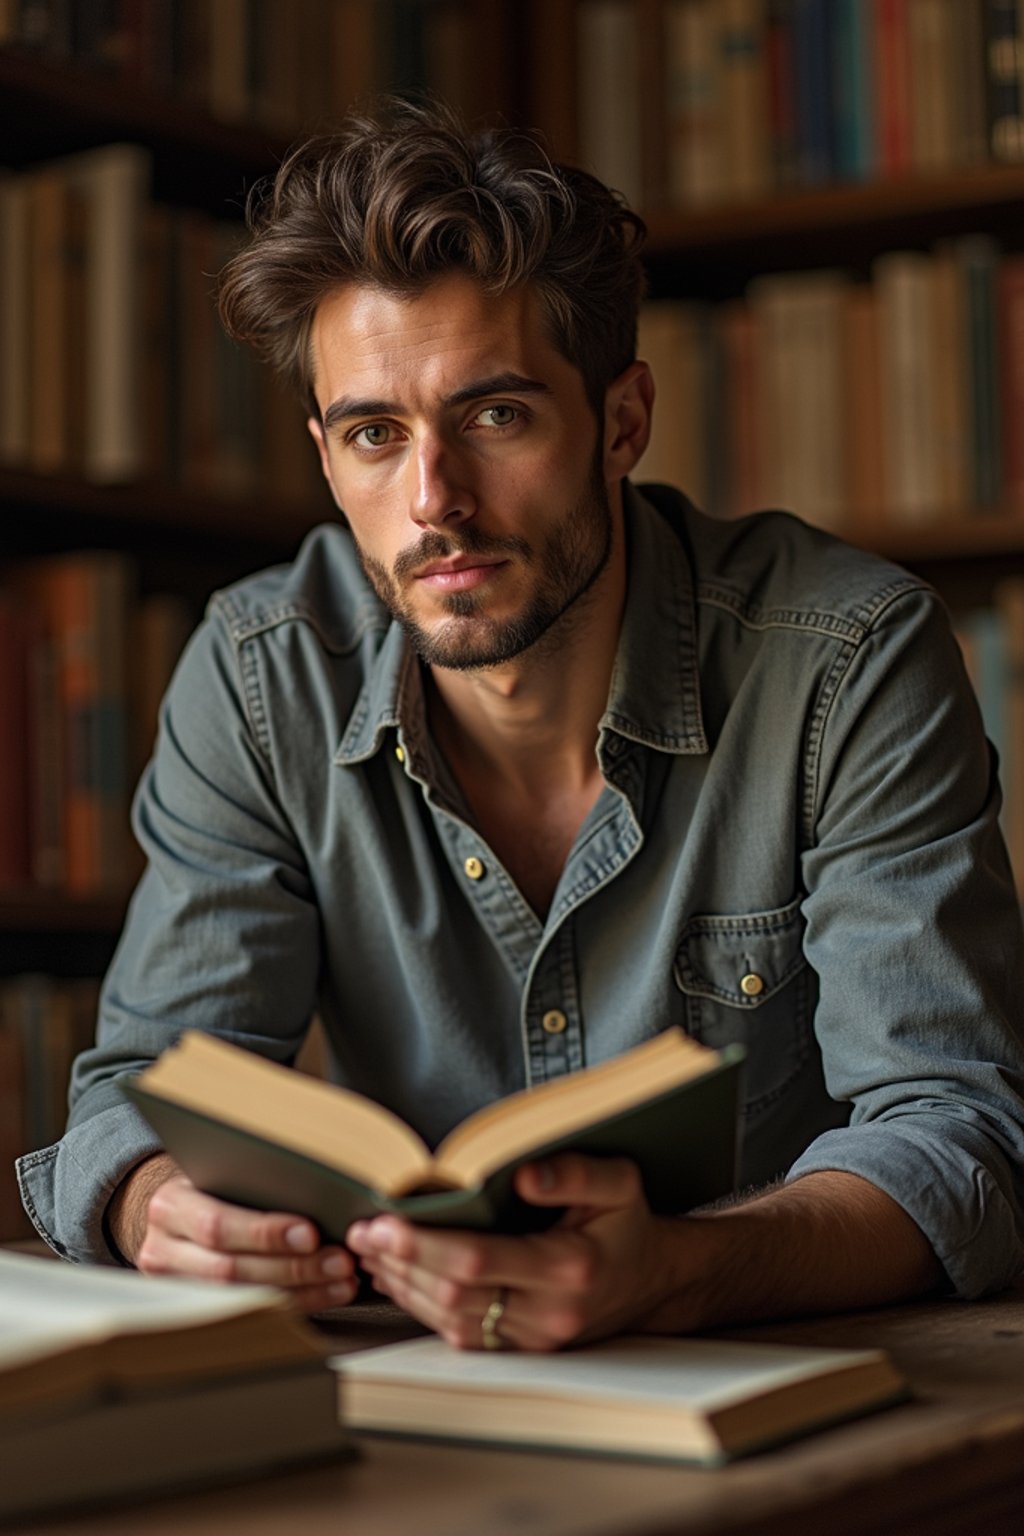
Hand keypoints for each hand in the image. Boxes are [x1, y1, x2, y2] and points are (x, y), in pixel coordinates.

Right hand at [108, 1154, 358, 1311]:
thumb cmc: (213, 1184)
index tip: (311, 1233)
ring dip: (302, 1290)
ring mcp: (175, 1287)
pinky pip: (250, 1312)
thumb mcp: (220, 1172)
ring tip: (342, 1279)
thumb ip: (253, 1181)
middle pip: (230, 1269)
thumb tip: (320, 1191)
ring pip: (242, 1297)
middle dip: (293, 1268)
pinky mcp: (195, 1308)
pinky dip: (296, 1303)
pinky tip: (328, 1292)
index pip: (216, 1226)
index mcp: (170, 1206)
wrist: (180, 1212)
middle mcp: (162, 1249)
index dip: (265, 1234)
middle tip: (339, 1261)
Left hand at [346, 1153, 686, 1349]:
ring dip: (403, 1284)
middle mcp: (548, 1313)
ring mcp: (534, 1340)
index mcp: (568, 1267)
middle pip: (454, 1294)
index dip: (425, 1243)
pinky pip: (460, 1334)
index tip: (385, 1221)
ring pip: (450, 1320)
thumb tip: (520, 1174)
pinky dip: (421, 1306)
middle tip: (363, 1232)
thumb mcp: (619, 1182)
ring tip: (370, 1250)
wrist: (653, 1281)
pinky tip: (398, 1277)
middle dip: (402, 1261)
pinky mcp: (521, 1349)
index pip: (479, 1262)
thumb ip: (573, 1172)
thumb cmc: (627, 1224)